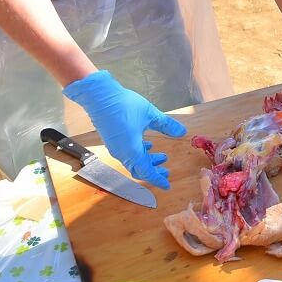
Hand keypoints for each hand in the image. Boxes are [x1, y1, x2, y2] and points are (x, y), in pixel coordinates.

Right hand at [62, 70, 185, 188]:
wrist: (99, 97)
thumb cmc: (125, 106)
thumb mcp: (150, 114)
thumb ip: (166, 125)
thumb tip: (182, 132)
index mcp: (132, 151)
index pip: (147, 172)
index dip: (158, 180)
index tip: (167, 185)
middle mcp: (122, 153)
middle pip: (139, 170)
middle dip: (154, 172)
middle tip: (167, 171)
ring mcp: (115, 148)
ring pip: (133, 162)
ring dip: (147, 161)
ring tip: (162, 156)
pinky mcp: (112, 141)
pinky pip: (127, 154)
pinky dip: (139, 154)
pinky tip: (147, 144)